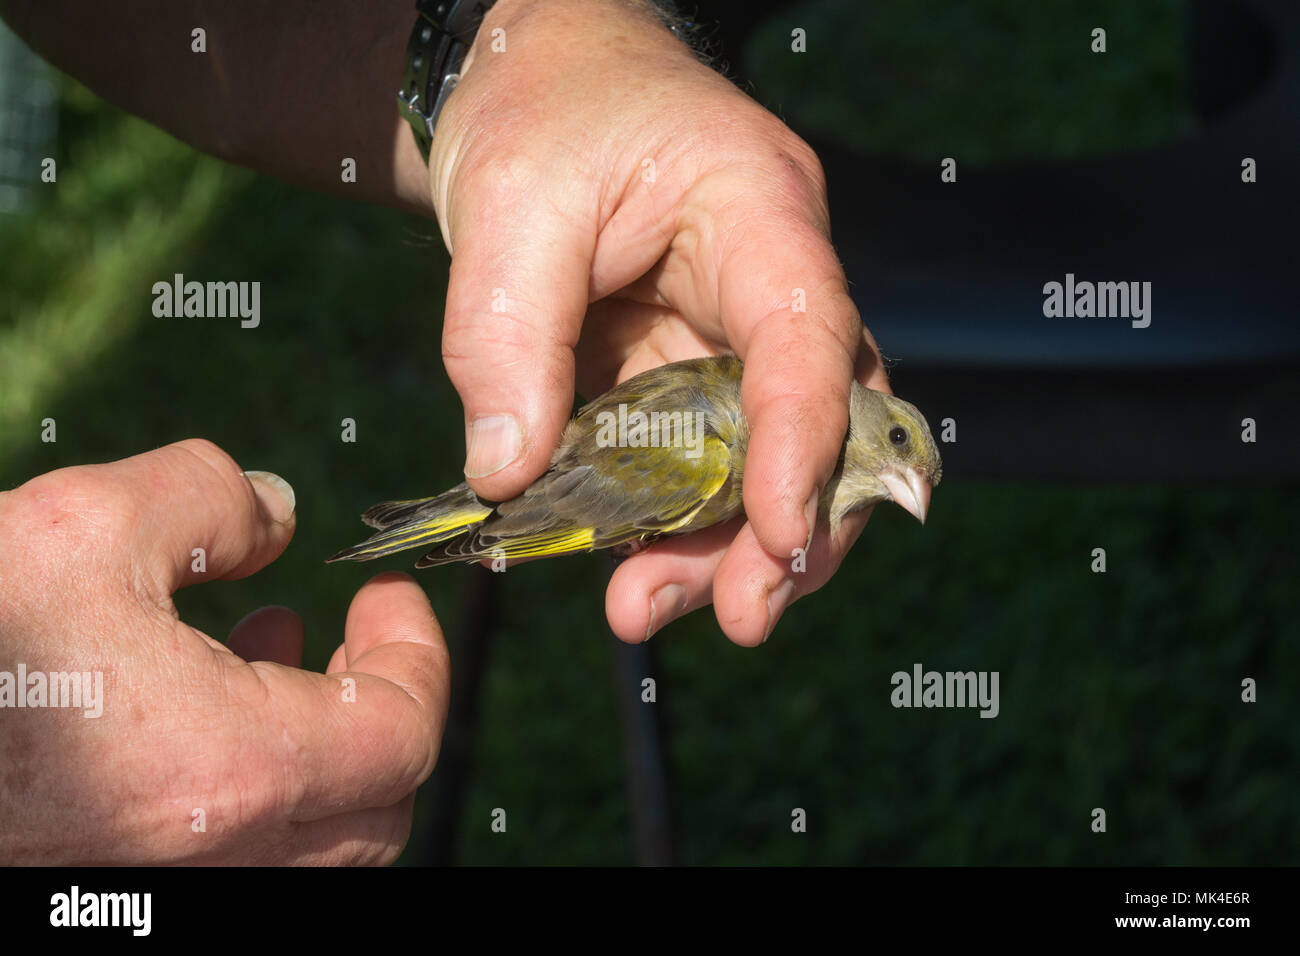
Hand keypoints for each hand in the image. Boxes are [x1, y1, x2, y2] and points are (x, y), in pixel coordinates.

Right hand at [0, 439, 448, 863]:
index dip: (414, 652)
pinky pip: (235, 856)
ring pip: (310, 842)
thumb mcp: (84, 526)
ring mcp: (166, 893)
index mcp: (231, 778)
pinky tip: (189, 697)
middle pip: (375, 804)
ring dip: (317, 744)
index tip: (388, 594)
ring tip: (266, 643)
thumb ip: (211, 499)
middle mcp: (215, 867)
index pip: (404, 733)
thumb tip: (277, 510)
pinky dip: (250, 785)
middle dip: (378, 704)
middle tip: (346, 627)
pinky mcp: (114, 890)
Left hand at [430, 0, 888, 644]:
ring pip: (764, 459)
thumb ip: (507, 337)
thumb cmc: (543, 110)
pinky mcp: (689, 374)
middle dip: (784, 531)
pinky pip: (696, 460)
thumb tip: (507, 476)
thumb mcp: (509, 204)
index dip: (807, 442)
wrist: (539, 79)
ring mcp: (734, 336)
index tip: (779, 537)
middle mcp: (770, 285)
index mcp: (759, 214)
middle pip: (823, 424)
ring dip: (719, 546)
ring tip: (642, 608)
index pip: (809, 336)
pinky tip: (624, 565)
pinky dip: (666, 520)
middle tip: (736, 617)